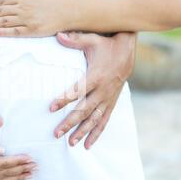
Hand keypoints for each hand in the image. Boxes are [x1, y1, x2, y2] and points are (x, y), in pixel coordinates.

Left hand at [0, 0, 74, 37]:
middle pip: (0, 11)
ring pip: (4, 21)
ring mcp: (28, 19)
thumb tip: (9, 3)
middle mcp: (24, 7)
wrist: (70, 10)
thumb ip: (23, 0)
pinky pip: (15, 31)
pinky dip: (4, 31)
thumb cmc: (56, 3)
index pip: (2, 2)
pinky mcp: (33, 30)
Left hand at [50, 32, 136, 148]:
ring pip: (95, 119)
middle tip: (56, 133)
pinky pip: (104, 120)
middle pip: (85, 110)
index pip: (78, 90)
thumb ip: (74, 39)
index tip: (51, 107)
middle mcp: (103, 90)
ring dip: (83, 132)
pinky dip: (96, 133)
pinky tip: (88, 145)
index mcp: (96, 76)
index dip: (64, 99)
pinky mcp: (112, 102)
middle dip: (70, 122)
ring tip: (71, 143)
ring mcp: (108, 98)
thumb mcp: (92, 39)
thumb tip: (58, 34)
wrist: (129, 50)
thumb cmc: (107, 44)